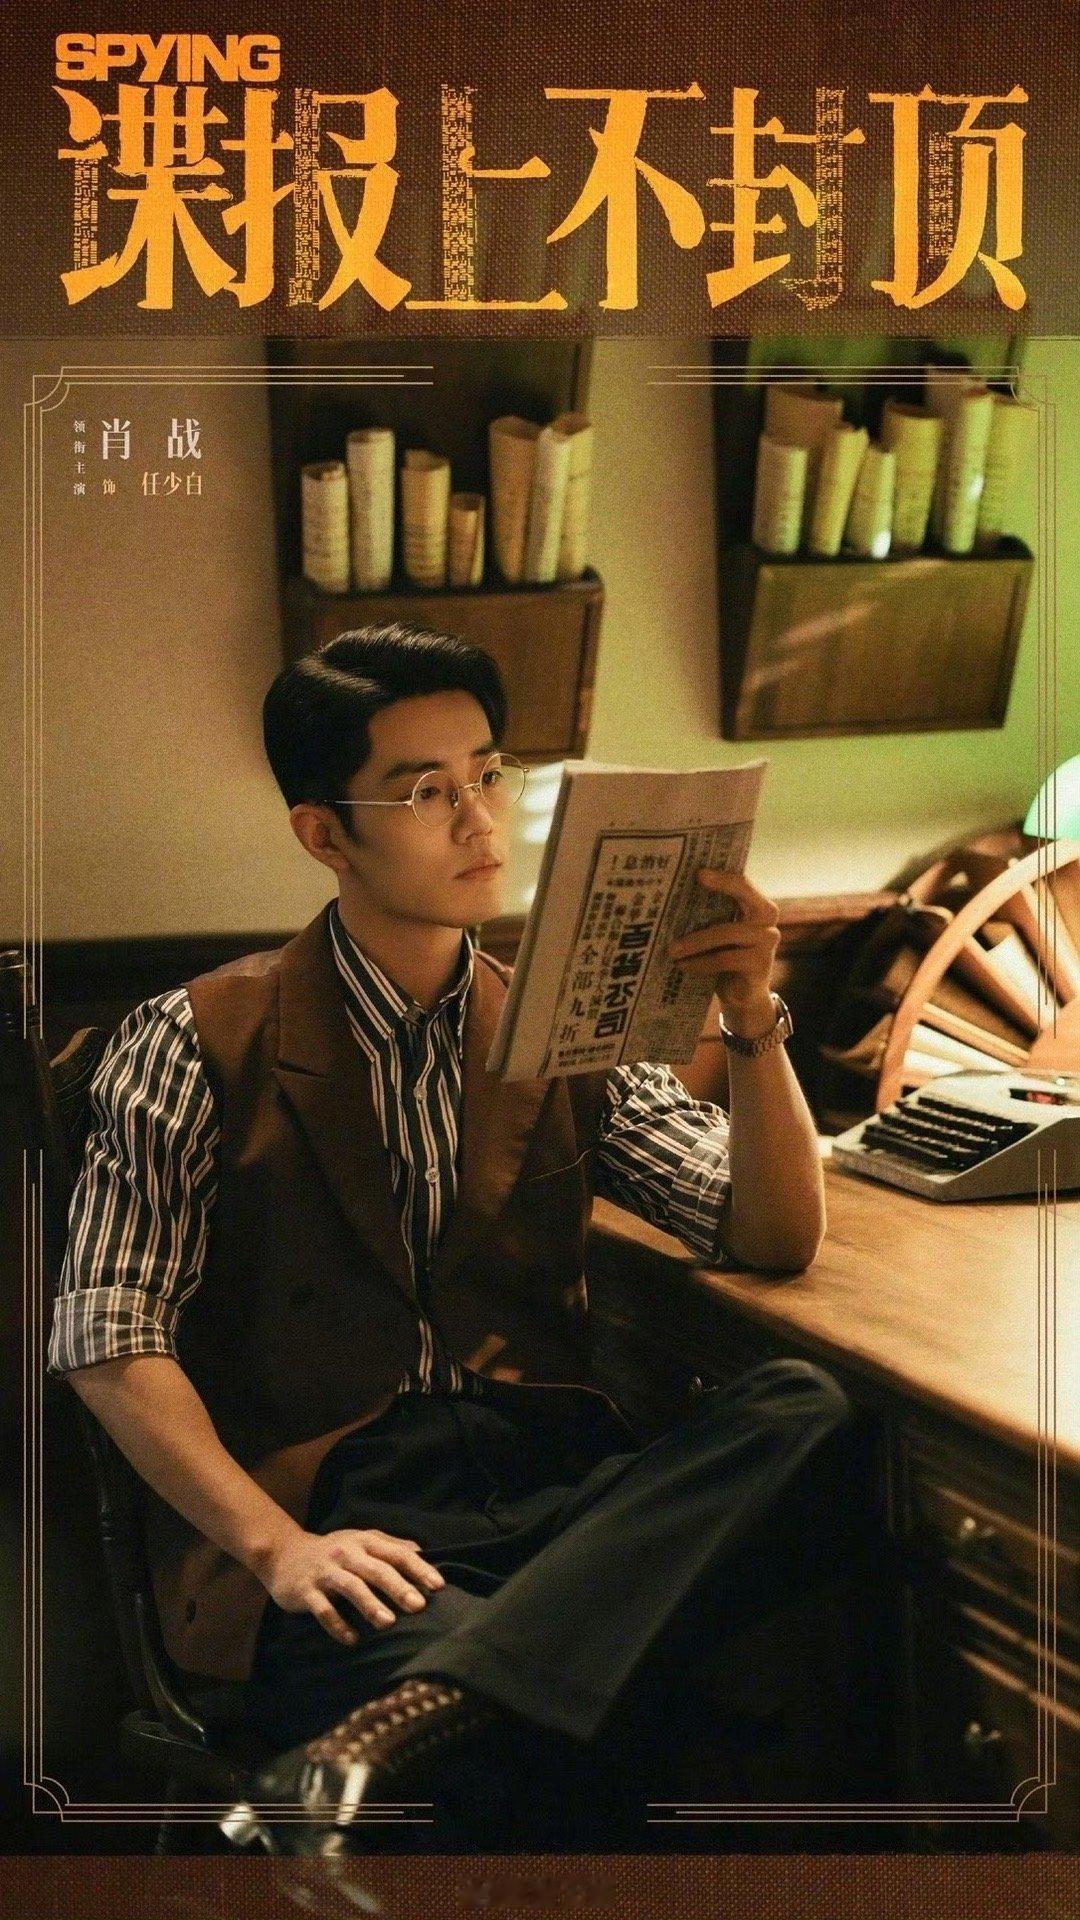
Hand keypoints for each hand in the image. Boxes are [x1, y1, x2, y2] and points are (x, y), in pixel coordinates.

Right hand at [263, 1525, 445, 1645]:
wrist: (283, 1553)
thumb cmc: (333, 1552)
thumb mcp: (361, 1541)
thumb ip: (390, 1546)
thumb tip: (423, 1553)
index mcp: (363, 1541)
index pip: (396, 1553)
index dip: (418, 1569)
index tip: (438, 1586)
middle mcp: (346, 1553)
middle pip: (376, 1570)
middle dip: (398, 1588)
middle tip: (418, 1606)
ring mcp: (325, 1572)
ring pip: (350, 1587)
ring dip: (370, 1605)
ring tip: (388, 1623)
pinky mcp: (306, 1592)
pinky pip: (323, 1609)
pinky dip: (338, 1625)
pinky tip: (352, 1639)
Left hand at [668, 869, 779, 1037]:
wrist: (743, 994)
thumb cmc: (727, 955)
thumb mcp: (721, 931)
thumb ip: (713, 914)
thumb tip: (675, 898)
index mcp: (758, 904)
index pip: (742, 883)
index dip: (722, 877)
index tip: (699, 873)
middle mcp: (768, 918)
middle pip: (742, 896)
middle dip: (717, 889)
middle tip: (683, 893)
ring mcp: (767, 940)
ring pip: (726, 932)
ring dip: (694, 941)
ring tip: (671, 949)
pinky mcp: (759, 964)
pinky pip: (724, 959)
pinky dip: (700, 962)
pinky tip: (683, 965)